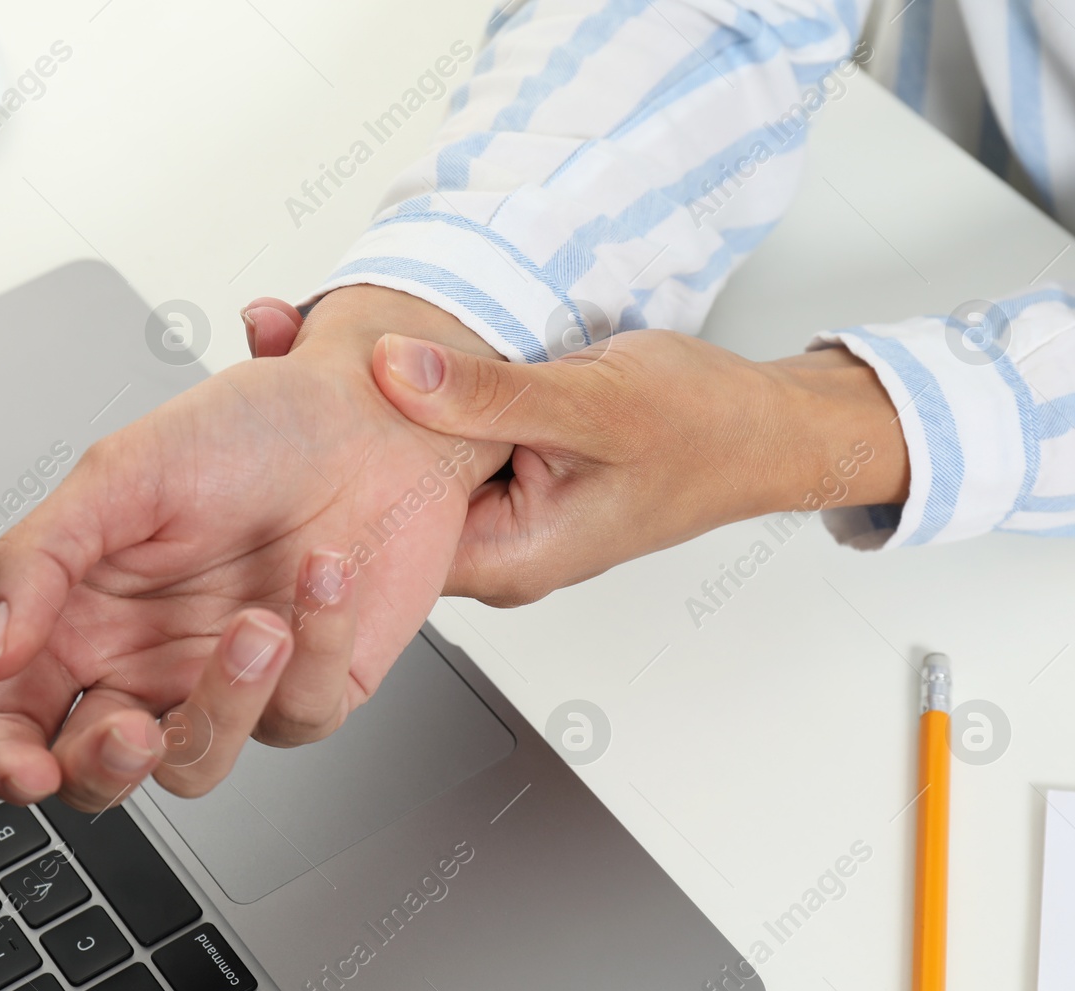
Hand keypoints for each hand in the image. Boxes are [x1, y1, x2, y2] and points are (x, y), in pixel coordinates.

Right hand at [0, 286, 510, 811]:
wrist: (368, 412)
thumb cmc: (248, 430)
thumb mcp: (122, 469)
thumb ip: (40, 557)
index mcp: (84, 617)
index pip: (19, 719)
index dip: (9, 762)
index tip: (27, 770)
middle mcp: (149, 662)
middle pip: (98, 773)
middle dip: (106, 769)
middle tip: (131, 733)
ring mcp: (229, 683)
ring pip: (200, 764)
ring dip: (226, 702)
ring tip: (260, 622)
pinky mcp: (313, 688)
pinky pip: (301, 713)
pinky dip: (318, 644)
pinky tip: (325, 574)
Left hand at [368, 329, 910, 605]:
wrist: (765, 425)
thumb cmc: (705, 427)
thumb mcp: (592, 402)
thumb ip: (488, 395)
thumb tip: (393, 370)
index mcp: (509, 560)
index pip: (385, 537)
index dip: (341, 467)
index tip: (309, 398)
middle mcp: (500, 552)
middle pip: (390, 502)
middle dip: (358, 432)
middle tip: (315, 355)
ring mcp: (506, 519)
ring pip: (419, 467)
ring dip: (395, 411)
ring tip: (351, 348)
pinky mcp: (514, 482)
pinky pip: (453, 447)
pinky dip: (434, 404)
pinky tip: (415, 362)